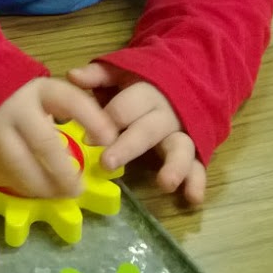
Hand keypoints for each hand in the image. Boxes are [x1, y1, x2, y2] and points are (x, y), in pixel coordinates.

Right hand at [0, 78, 117, 199]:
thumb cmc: (14, 90)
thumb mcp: (42, 90)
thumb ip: (66, 110)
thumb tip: (102, 139)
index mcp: (38, 89)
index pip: (71, 102)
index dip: (94, 121)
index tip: (109, 140)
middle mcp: (16, 109)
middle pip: (45, 146)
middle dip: (64, 174)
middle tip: (77, 190)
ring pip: (20, 167)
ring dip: (42, 187)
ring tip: (56, 194)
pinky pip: (1, 173)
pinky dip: (19, 185)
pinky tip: (31, 189)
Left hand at [68, 63, 206, 204]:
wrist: (187, 80)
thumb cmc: (140, 83)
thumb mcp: (120, 74)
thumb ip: (98, 75)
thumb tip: (73, 75)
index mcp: (146, 93)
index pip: (125, 107)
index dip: (107, 121)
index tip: (87, 140)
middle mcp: (165, 114)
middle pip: (147, 130)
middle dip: (128, 146)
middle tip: (107, 163)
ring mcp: (182, 133)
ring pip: (181, 147)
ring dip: (175, 165)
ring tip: (165, 184)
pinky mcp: (195, 151)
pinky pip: (198, 166)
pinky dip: (197, 182)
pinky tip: (193, 198)